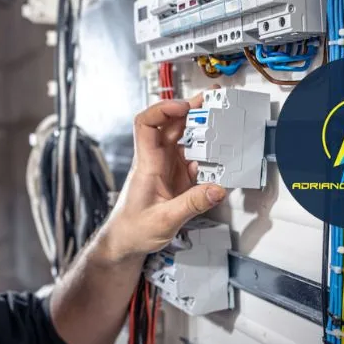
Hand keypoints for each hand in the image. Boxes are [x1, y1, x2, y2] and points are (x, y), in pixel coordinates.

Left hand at [99, 87, 225, 260]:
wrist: (125, 241)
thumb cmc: (133, 229)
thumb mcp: (164, 221)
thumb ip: (192, 204)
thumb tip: (217, 189)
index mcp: (147, 164)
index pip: (146, 124)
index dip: (164, 109)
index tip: (185, 106)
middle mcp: (155, 161)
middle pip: (169, 124)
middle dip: (190, 110)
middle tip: (212, 102)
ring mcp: (165, 167)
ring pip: (182, 138)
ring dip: (199, 129)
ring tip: (218, 121)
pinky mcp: (174, 177)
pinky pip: (191, 157)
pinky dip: (204, 153)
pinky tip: (215, 155)